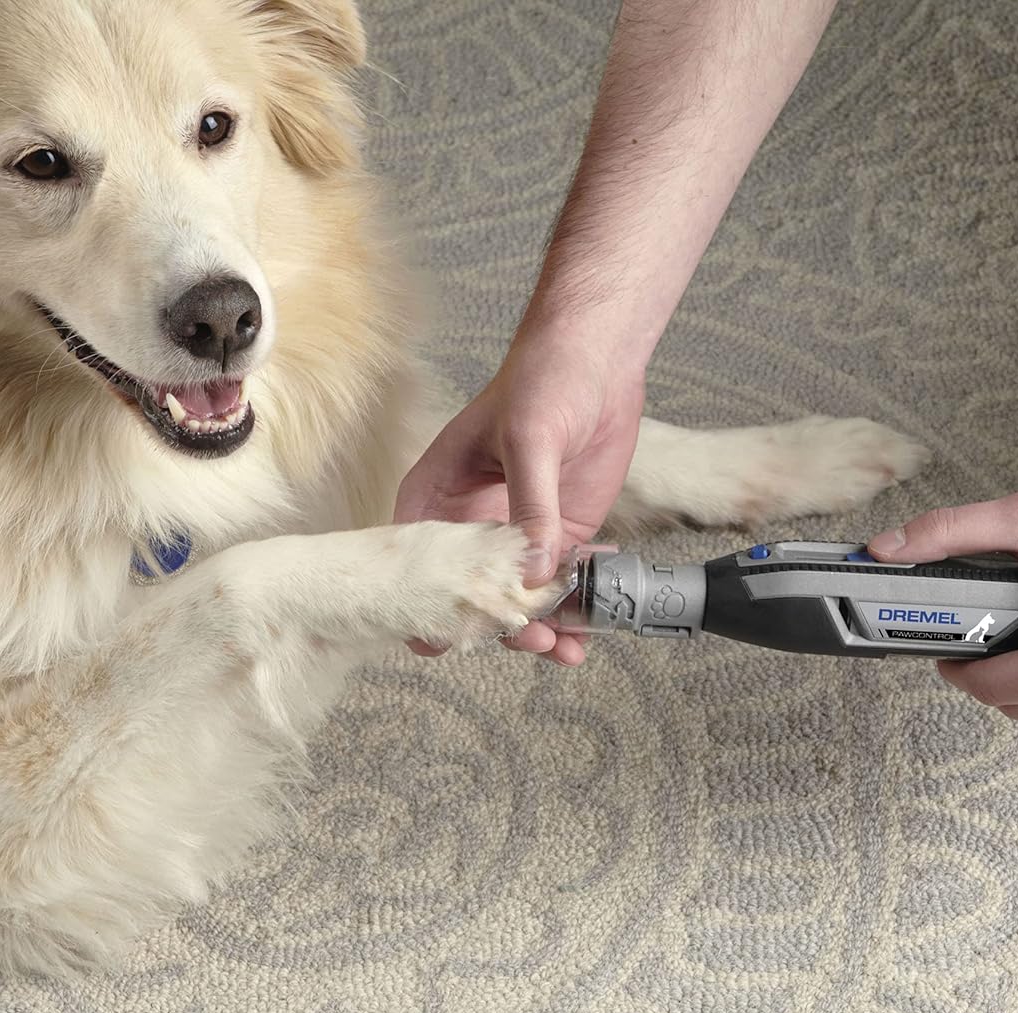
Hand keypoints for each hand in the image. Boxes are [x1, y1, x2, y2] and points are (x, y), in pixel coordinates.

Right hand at [394, 328, 645, 665]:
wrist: (598, 360)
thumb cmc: (543, 379)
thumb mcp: (528, 439)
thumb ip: (530, 506)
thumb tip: (533, 573)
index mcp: (437, 495)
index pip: (419, 561)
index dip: (426, 604)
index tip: (443, 641)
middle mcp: (471, 524)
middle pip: (471, 593)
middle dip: (496, 625)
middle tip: (530, 640)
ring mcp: (517, 535)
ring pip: (517, 601)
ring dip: (538, 630)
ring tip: (564, 647)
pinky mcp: (560, 537)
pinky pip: (560, 588)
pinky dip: (573, 614)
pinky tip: (587, 634)